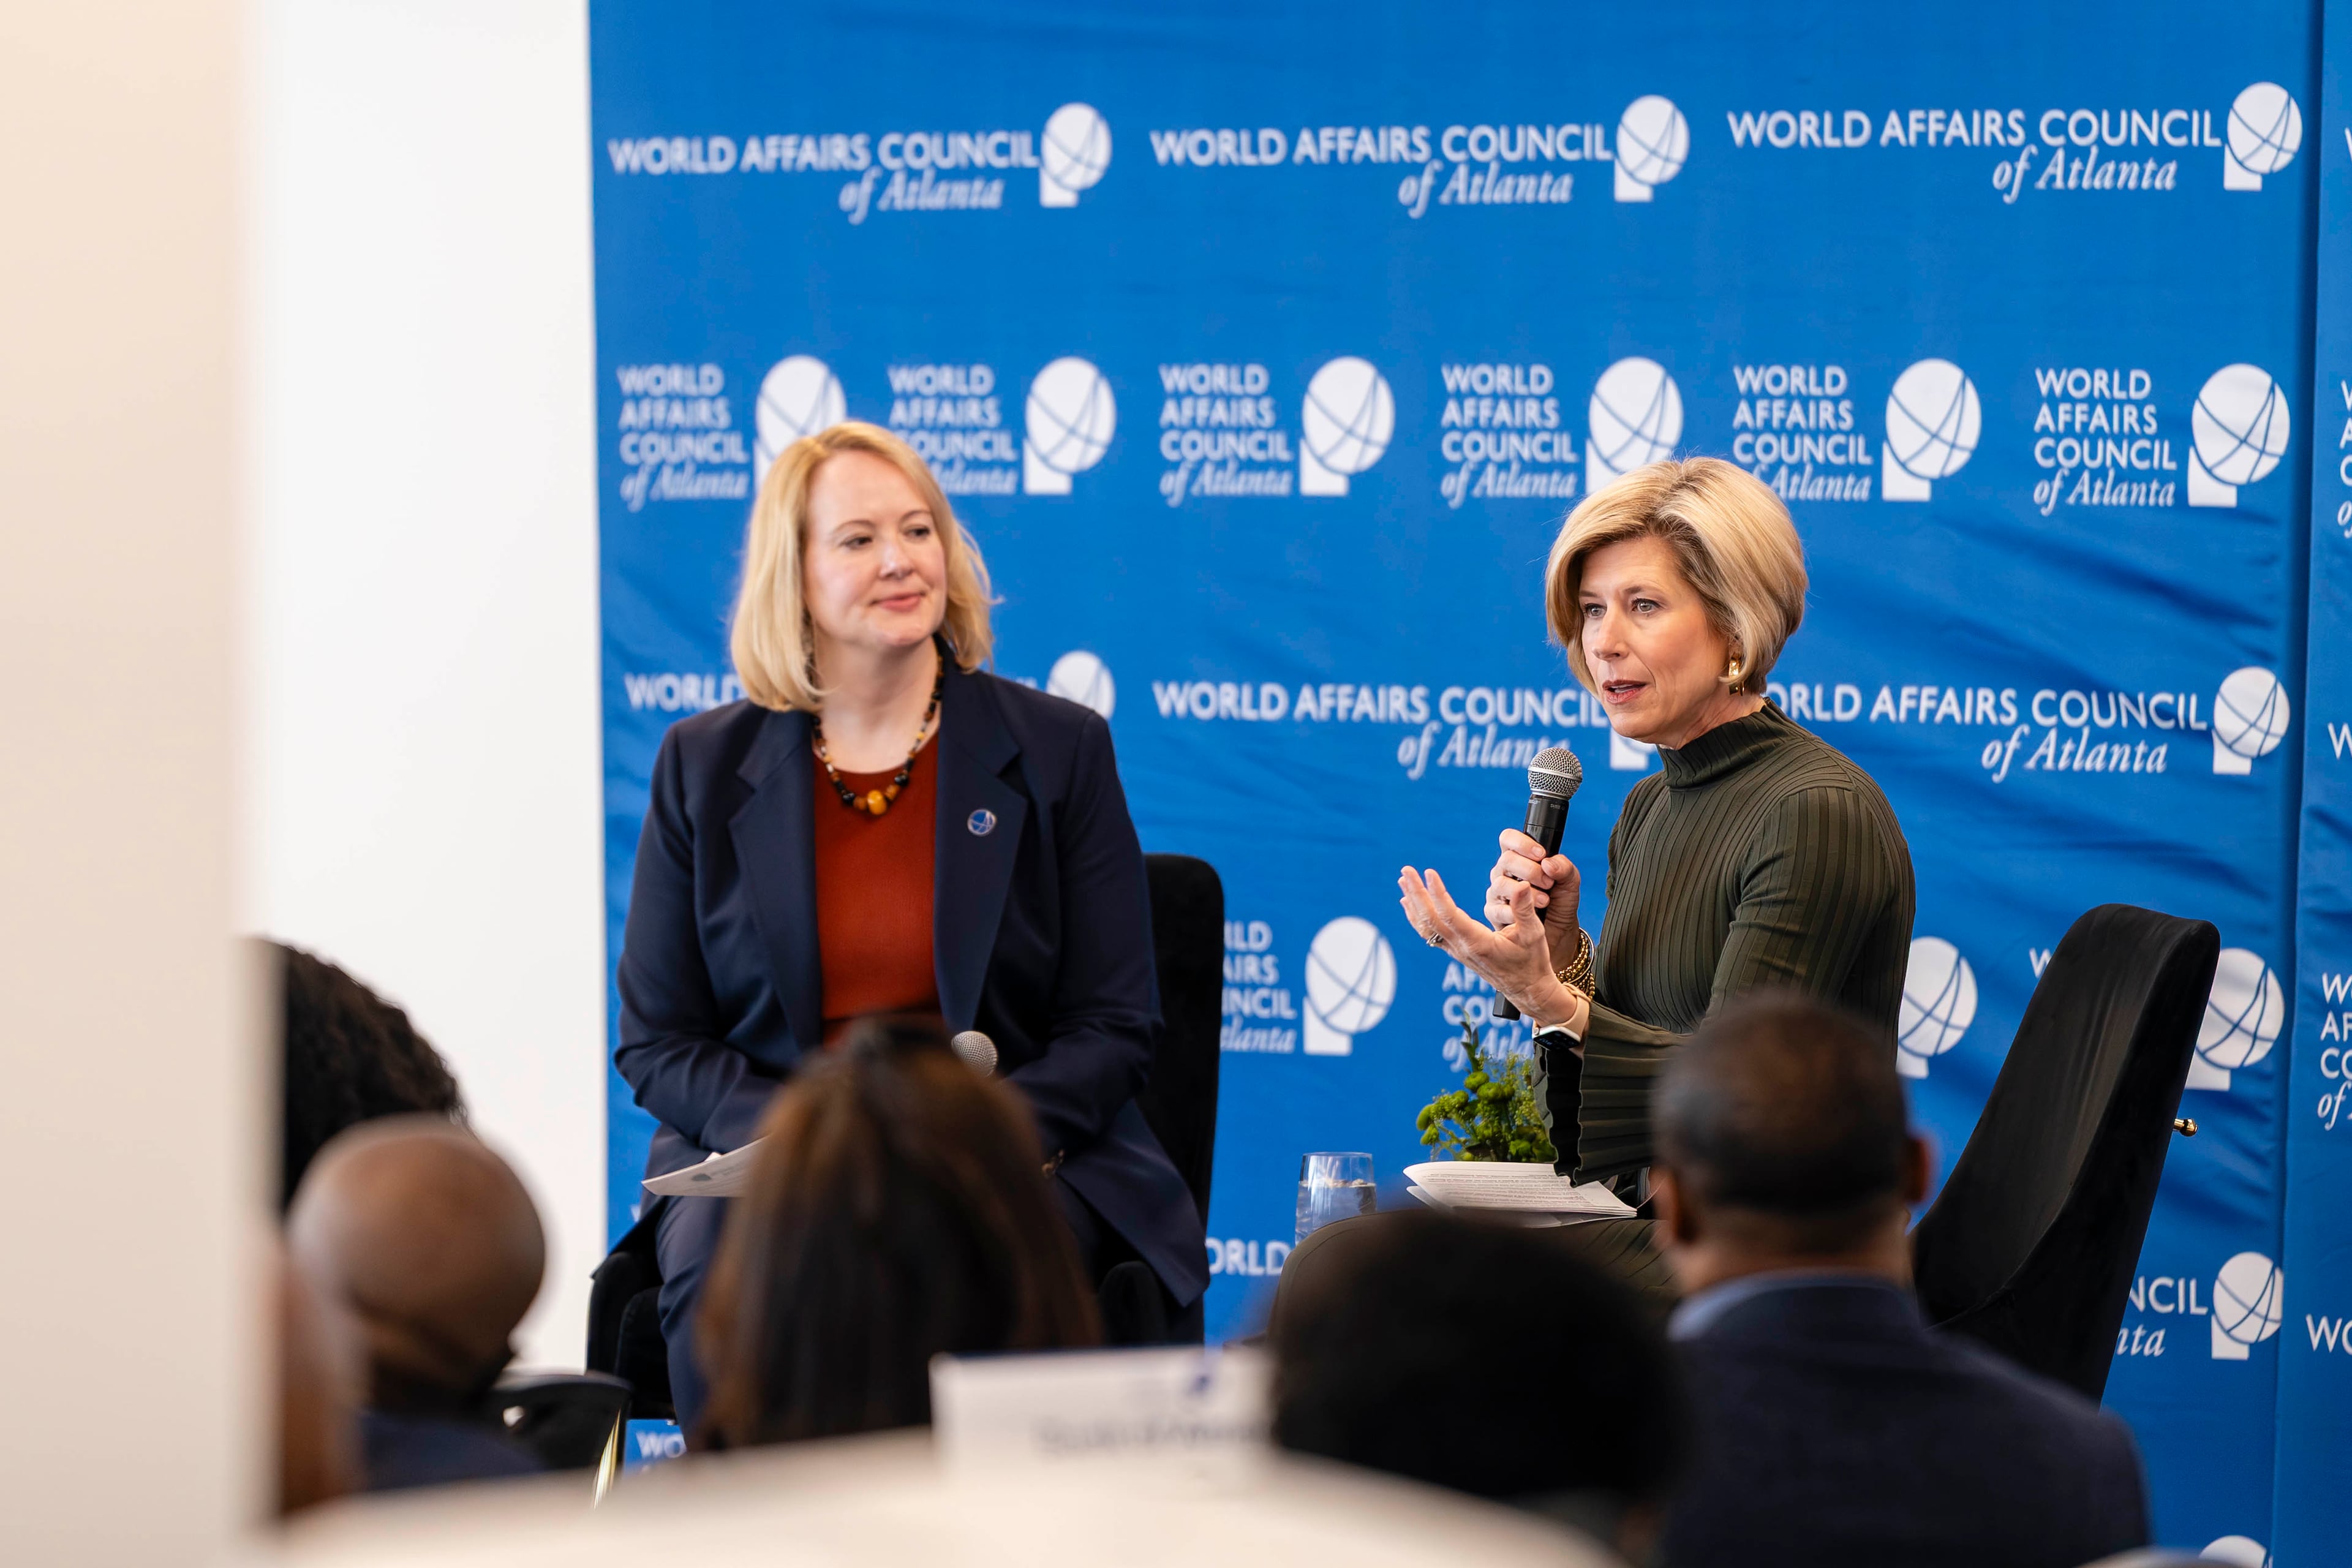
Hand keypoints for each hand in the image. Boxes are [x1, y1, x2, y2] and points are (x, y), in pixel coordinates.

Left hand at [1399, 863, 1584, 1030]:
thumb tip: (1521, 885)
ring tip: (1403, 881)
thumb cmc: (1532, 961)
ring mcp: (1456, 951)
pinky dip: (1416, 917)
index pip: (1450, 915)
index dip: (1437, 893)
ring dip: (1413, 903)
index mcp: (1478, 942)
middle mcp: (1461, 948)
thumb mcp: (1534, 934)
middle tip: (1406, 871)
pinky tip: (1408, 903)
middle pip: (1431, 920)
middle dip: (1417, 894)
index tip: (1428, 872)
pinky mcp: (1456, 951)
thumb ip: (1525, 910)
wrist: (1527, 989)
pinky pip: (1430, 934)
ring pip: (1426, 927)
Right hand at [1486, 829, 1582, 971]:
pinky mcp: (1494, 912)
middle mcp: (1504, 873)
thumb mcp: (1570, 882)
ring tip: (1544, 901)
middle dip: (1531, 871)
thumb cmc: (1560, 903)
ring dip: (1525, 892)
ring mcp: (1497, 892)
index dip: (1522, 843)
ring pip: (1501, 884)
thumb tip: (1548, 864)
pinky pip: (1497, 908)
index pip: (1508, 839)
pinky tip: (1530, 914)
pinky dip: (1516, 911)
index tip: (1541, 854)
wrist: (1559, 932)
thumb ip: (1563, 867)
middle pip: (1506, 860)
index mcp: (1519, 858)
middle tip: (1548, 883)